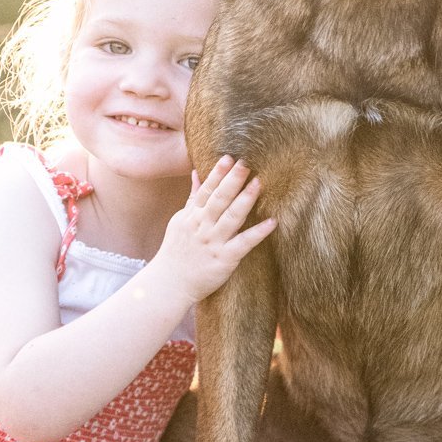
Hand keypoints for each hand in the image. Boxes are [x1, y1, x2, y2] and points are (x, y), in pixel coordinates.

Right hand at [152, 157, 274, 305]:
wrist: (169, 283)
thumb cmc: (176, 251)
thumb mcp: (180, 221)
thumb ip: (192, 198)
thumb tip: (196, 174)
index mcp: (192, 216)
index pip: (205, 190)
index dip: (217, 174)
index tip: (229, 157)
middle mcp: (202, 226)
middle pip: (218, 200)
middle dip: (232, 181)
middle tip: (247, 164)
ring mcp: (213, 243)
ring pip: (231, 217)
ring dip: (245, 200)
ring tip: (259, 183)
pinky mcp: (224, 259)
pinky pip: (243, 243)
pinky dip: (258, 232)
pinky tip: (272, 222)